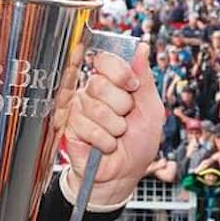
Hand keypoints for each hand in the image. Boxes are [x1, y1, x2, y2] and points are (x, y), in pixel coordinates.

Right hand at [60, 42, 158, 209]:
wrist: (125, 173)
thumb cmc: (138, 142)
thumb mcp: (151, 108)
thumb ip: (144, 78)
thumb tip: (141, 47)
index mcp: (110, 83)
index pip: (104, 59)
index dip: (120, 72)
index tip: (132, 87)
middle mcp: (91, 93)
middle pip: (100, 83)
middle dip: (121, 106)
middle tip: (124, 119)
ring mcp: (78, 110)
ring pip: (96, 108)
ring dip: (115, 127)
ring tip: (116, 135)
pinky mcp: (69, 129)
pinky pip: (88, 128)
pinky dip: (105, 141)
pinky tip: (106, 146)